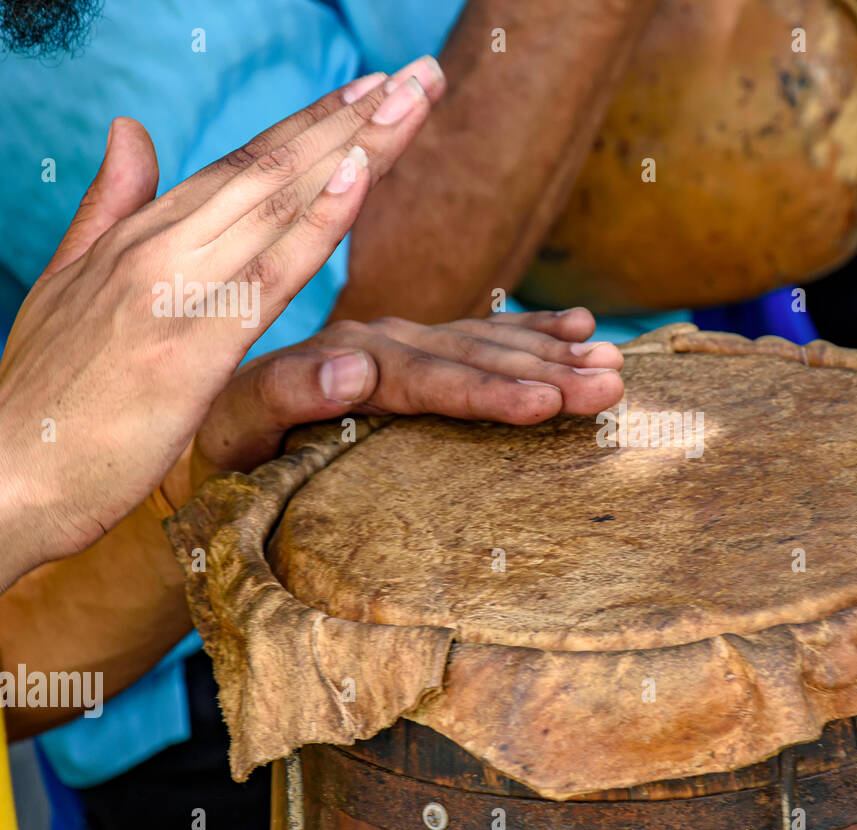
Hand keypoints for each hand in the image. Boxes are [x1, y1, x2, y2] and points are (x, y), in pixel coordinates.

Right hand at [0, 56, 444, 585]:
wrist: (1, 476)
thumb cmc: (43, 397)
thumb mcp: (70, 284)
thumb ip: (111, 207)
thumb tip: (130, 131)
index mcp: (142, 235)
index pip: (244, 164)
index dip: (311, 123)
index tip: (370, 88)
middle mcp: (161, 246)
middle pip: (274, 167)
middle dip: (353, 116)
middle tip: (419, 74)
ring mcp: (175, 289)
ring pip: (280, 200)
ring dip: (354, 144)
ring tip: (411, 96)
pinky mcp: (191, 347)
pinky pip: (270, 273)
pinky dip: (318, 220)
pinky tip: (359, 175)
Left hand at [171, 309, 624, 496]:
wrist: (210, 428)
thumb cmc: (223, 446)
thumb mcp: (237, 428)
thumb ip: (289, 393)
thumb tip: (353, 366)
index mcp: (344, 357)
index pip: (430, 375)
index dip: (490, 390)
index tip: (548, 404)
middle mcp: (380, 340)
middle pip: (474, 356)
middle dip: (548, 372)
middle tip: (613, 384)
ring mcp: (401, 342)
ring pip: (488, 344)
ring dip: (553, 354)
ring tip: (614, 361)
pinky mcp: (413, 352)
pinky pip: (480, 336)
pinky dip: (528, 332)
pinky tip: (575, 325)